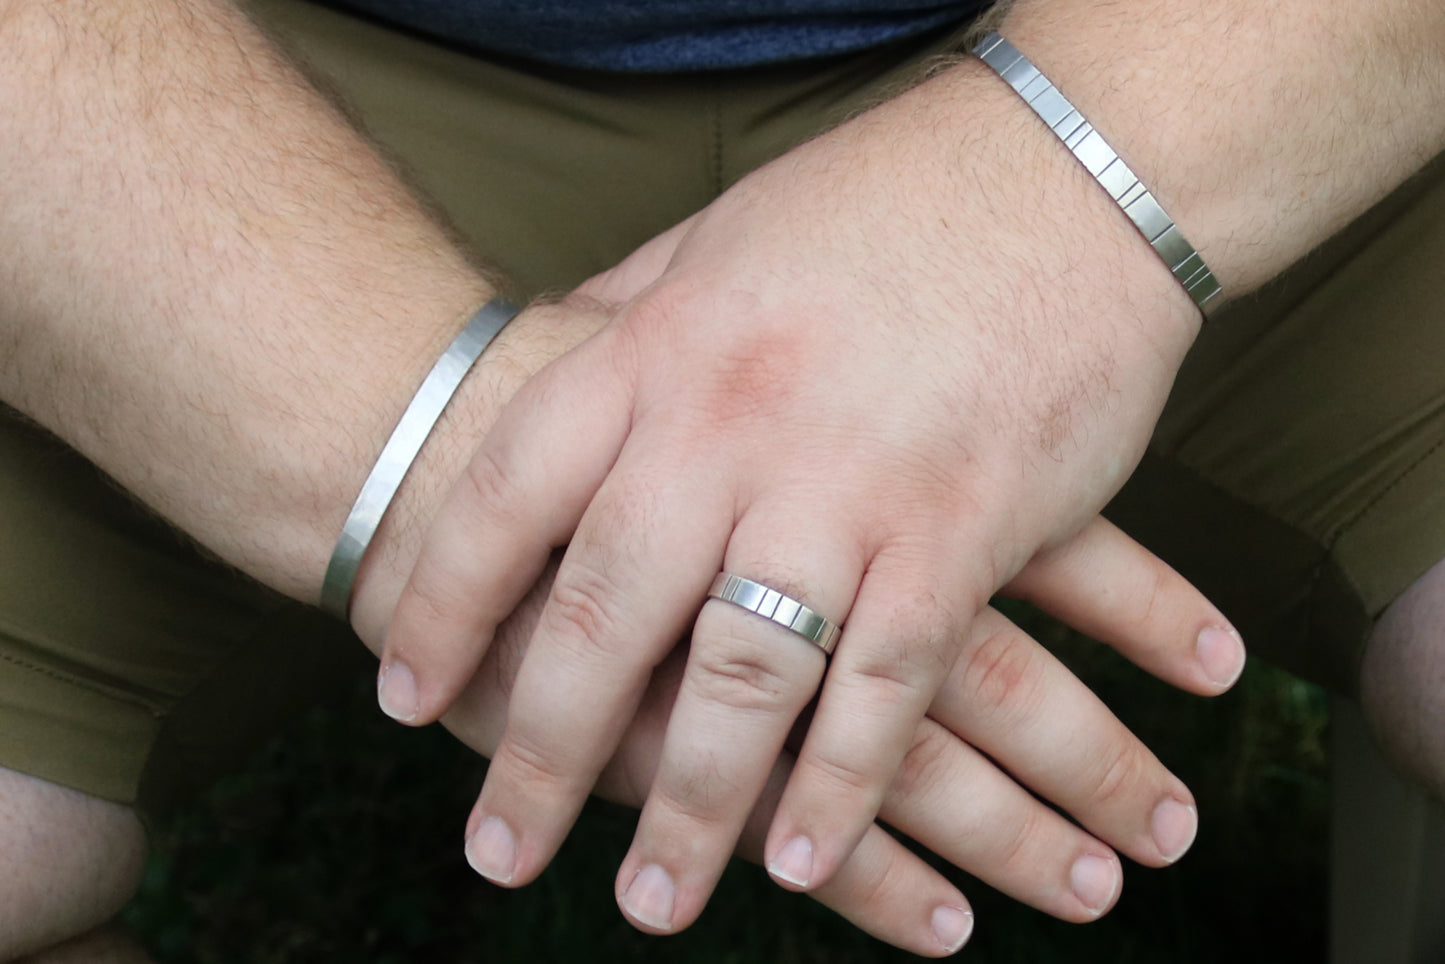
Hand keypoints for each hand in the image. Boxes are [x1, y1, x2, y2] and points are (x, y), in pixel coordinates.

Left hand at [383, 61, 1215, 932]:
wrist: (1071, 173)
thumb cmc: (886, 201)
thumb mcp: (719, 234)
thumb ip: (630, 312)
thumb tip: (552, 349)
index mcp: (656, 350)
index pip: (511, 498)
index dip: (446, 606)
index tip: (404, 696)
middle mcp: (729, 427)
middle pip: (603, 616)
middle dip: (539, 752)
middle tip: (500, 849)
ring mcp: (845, 486)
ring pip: (737, 684)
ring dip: (689, 811)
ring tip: (652, 904)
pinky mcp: (959, 532)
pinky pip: (882, 689)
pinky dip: (840, 789)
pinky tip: (803, 861)